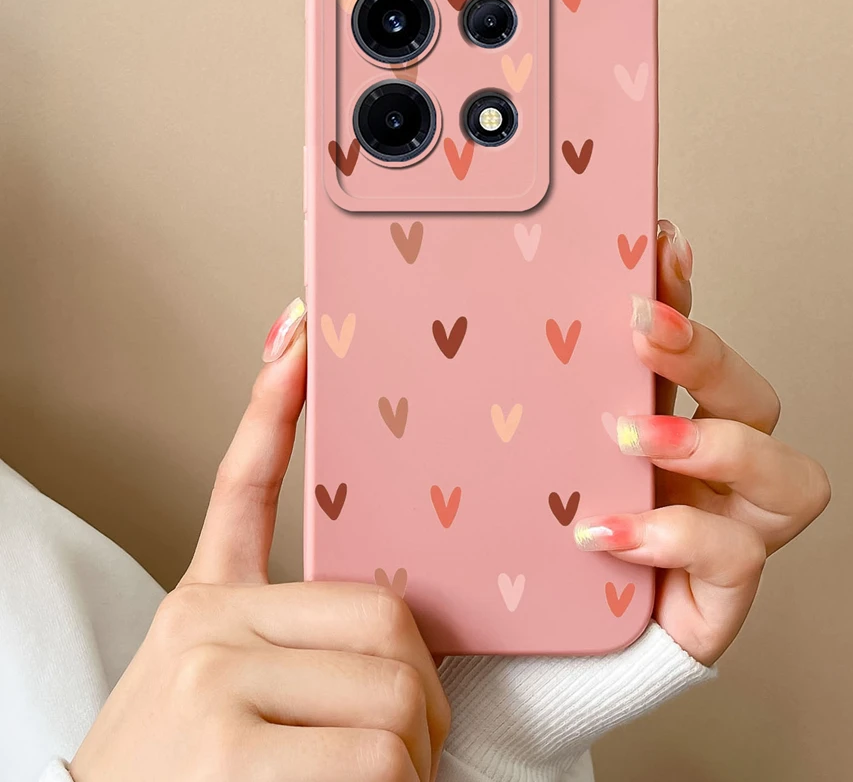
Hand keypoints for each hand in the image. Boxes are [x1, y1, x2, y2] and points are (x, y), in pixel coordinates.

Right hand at [71, 299, 449, 781]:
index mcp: (201, 607)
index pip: (242, 489)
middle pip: (385, 616)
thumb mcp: (209, 698)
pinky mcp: (229, 755)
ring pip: (395, 693)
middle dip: (424, 692)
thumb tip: (391, 640)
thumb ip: (286, 648)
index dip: (273, 409)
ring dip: (417, 754)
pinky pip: (379, 758)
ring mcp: (212, 684)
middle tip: (415, 743)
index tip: (297, 340)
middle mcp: (201, 628)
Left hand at [574, 222, 830, 664]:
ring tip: (635, 440)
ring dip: (717, 446)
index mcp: (673, 426)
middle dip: (708, 358)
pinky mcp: (722, 595)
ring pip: (791, 477)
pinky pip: (737, 559)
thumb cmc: (539, 536)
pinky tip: (605, 531)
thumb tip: (481, 313)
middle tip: (642, 332)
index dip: (690, 297)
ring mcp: (729, 532)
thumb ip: (537, 400)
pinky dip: (673, 536)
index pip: (697, 347)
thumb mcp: (539, 455)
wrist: (537, 641)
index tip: (660, 247)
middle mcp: (715, 474)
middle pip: (758, 397)